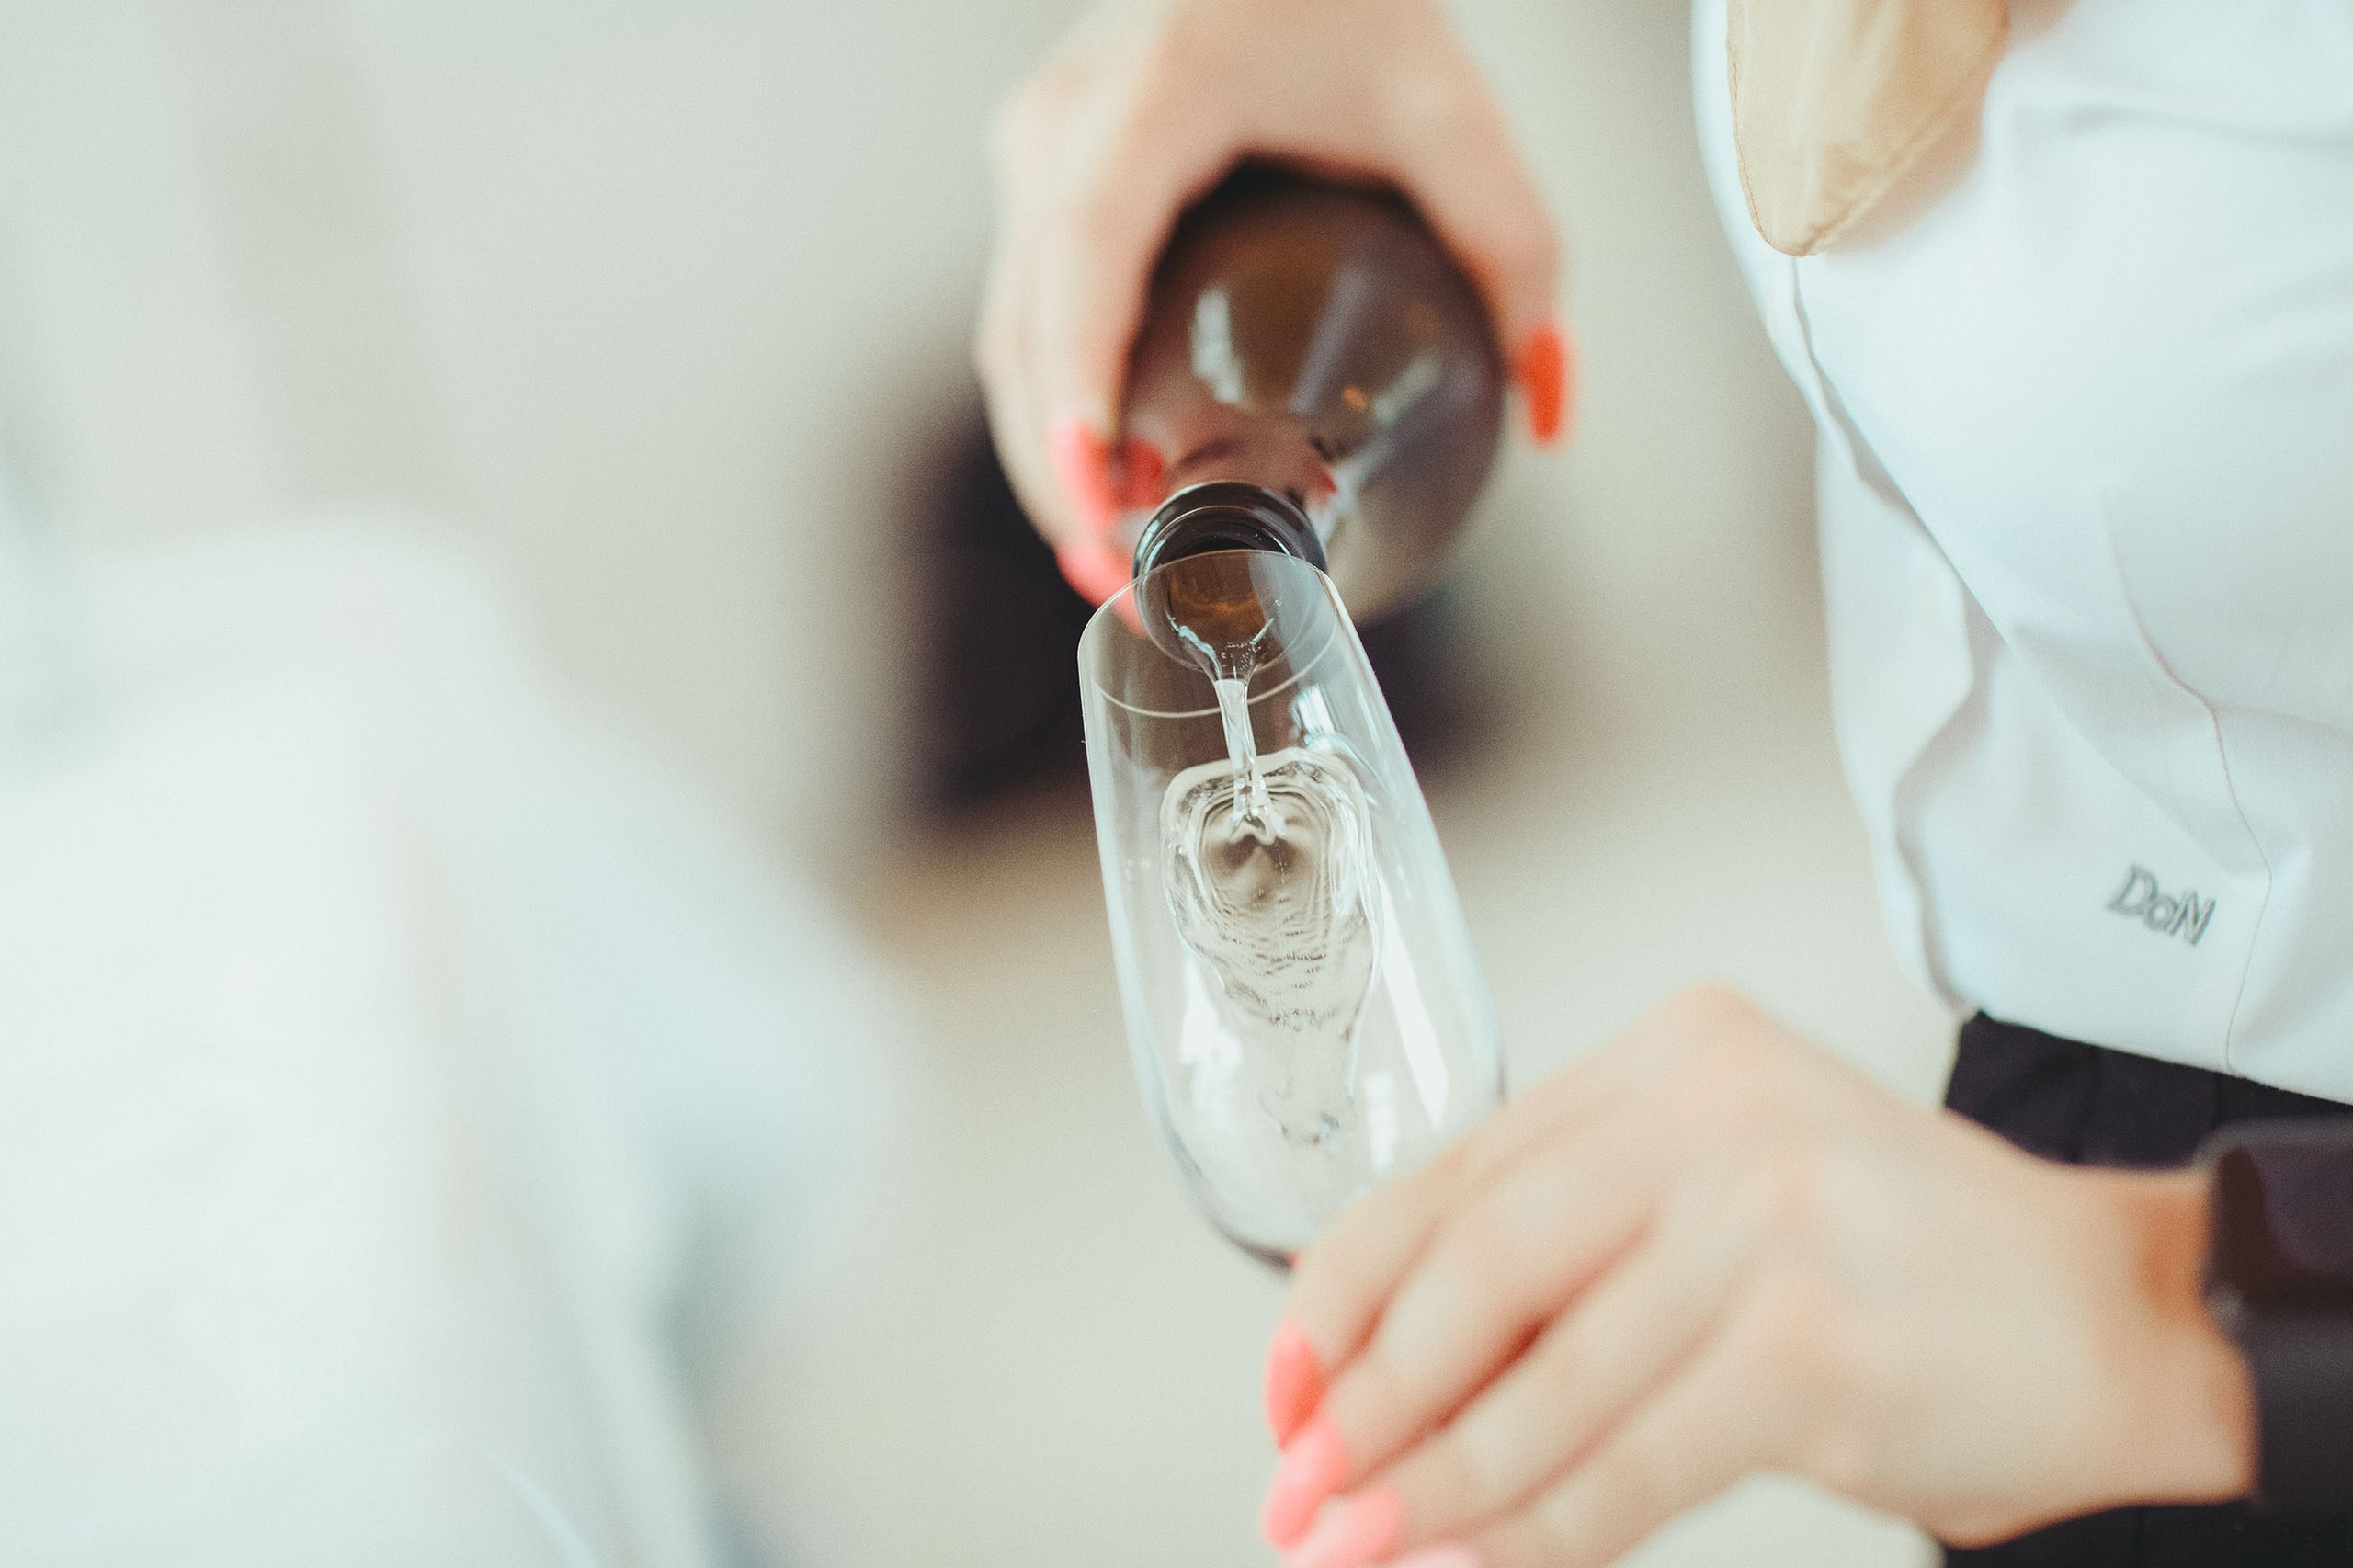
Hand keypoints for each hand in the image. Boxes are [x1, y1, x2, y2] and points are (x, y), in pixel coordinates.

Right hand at [976, 0, 1568, 600]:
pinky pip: (1024, 310)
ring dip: (1047, 456)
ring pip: (1008, 333)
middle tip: (1126, 578)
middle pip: (1027, 327)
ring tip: (1111, 561)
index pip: (1090, 254)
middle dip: (1062, 470)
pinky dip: (1051, 406)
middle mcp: (1068, 122)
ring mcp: (1039, 148)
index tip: (1102, 487)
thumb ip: (1514, 254)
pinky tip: (1100, 481)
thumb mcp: (1449, 112)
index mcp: (1157, 97)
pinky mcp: (1041, 174)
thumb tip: (1545, 406)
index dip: (1081, 383)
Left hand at [1259, 986, 2255, 1567]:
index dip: (1341, 1288)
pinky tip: (1478, 1559)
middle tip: (1302, 1482)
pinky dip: (1534, 1530)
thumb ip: (1574, 1242)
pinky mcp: (1808, 1344)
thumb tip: (1385, 1370)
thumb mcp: (1727, 1188)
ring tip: (1358, 1541)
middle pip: (1470, 1265)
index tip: (1284, 1381)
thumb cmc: (1907, 1258)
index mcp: (1669, 1054)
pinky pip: (1624, 1465)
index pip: (1452, 1171)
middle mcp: (1708, 1111)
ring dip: (1433, 1484)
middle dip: (1365, 1395)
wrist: (2119, 1314)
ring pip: (1536, 1380)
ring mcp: (1763, 1218)